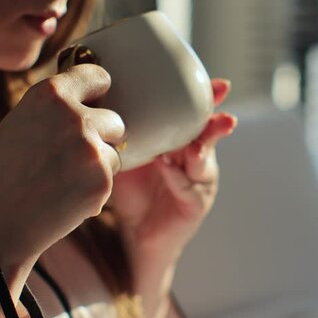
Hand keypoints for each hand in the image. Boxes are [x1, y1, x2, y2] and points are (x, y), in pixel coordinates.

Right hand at [0, 64, 124, 270]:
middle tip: (69, 158)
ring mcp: (91, 149)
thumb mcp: (20, 124)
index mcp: (50, 94)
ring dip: (97, 166)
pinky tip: (64, 199)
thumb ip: (55, 112)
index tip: (98, 99)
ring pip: (114, 153)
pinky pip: (109, 179)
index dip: (99, 92)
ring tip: (60, 181)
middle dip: (100, 138)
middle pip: (114, 121)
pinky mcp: (102, 180)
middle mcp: (75, 116)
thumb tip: (92, 104)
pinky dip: (93, 190)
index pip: (98, 77)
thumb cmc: (0, 175)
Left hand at [108, 79, 236, 260]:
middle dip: (215, 117)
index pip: (197, 115)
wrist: (137, 233)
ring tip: (198, 141)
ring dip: (204, 145)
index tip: (218, 83)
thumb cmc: (133, 191)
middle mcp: (195, 158)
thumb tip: (97, 101)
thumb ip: (122, 135)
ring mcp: (198, 181)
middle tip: (221, 102)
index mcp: (182, 141)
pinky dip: (177, 177)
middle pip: (209, 132)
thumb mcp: (126, 157)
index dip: (208, 98)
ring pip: (205, 159)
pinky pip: (187, 188)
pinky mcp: (195, 205)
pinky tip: (167, 166)